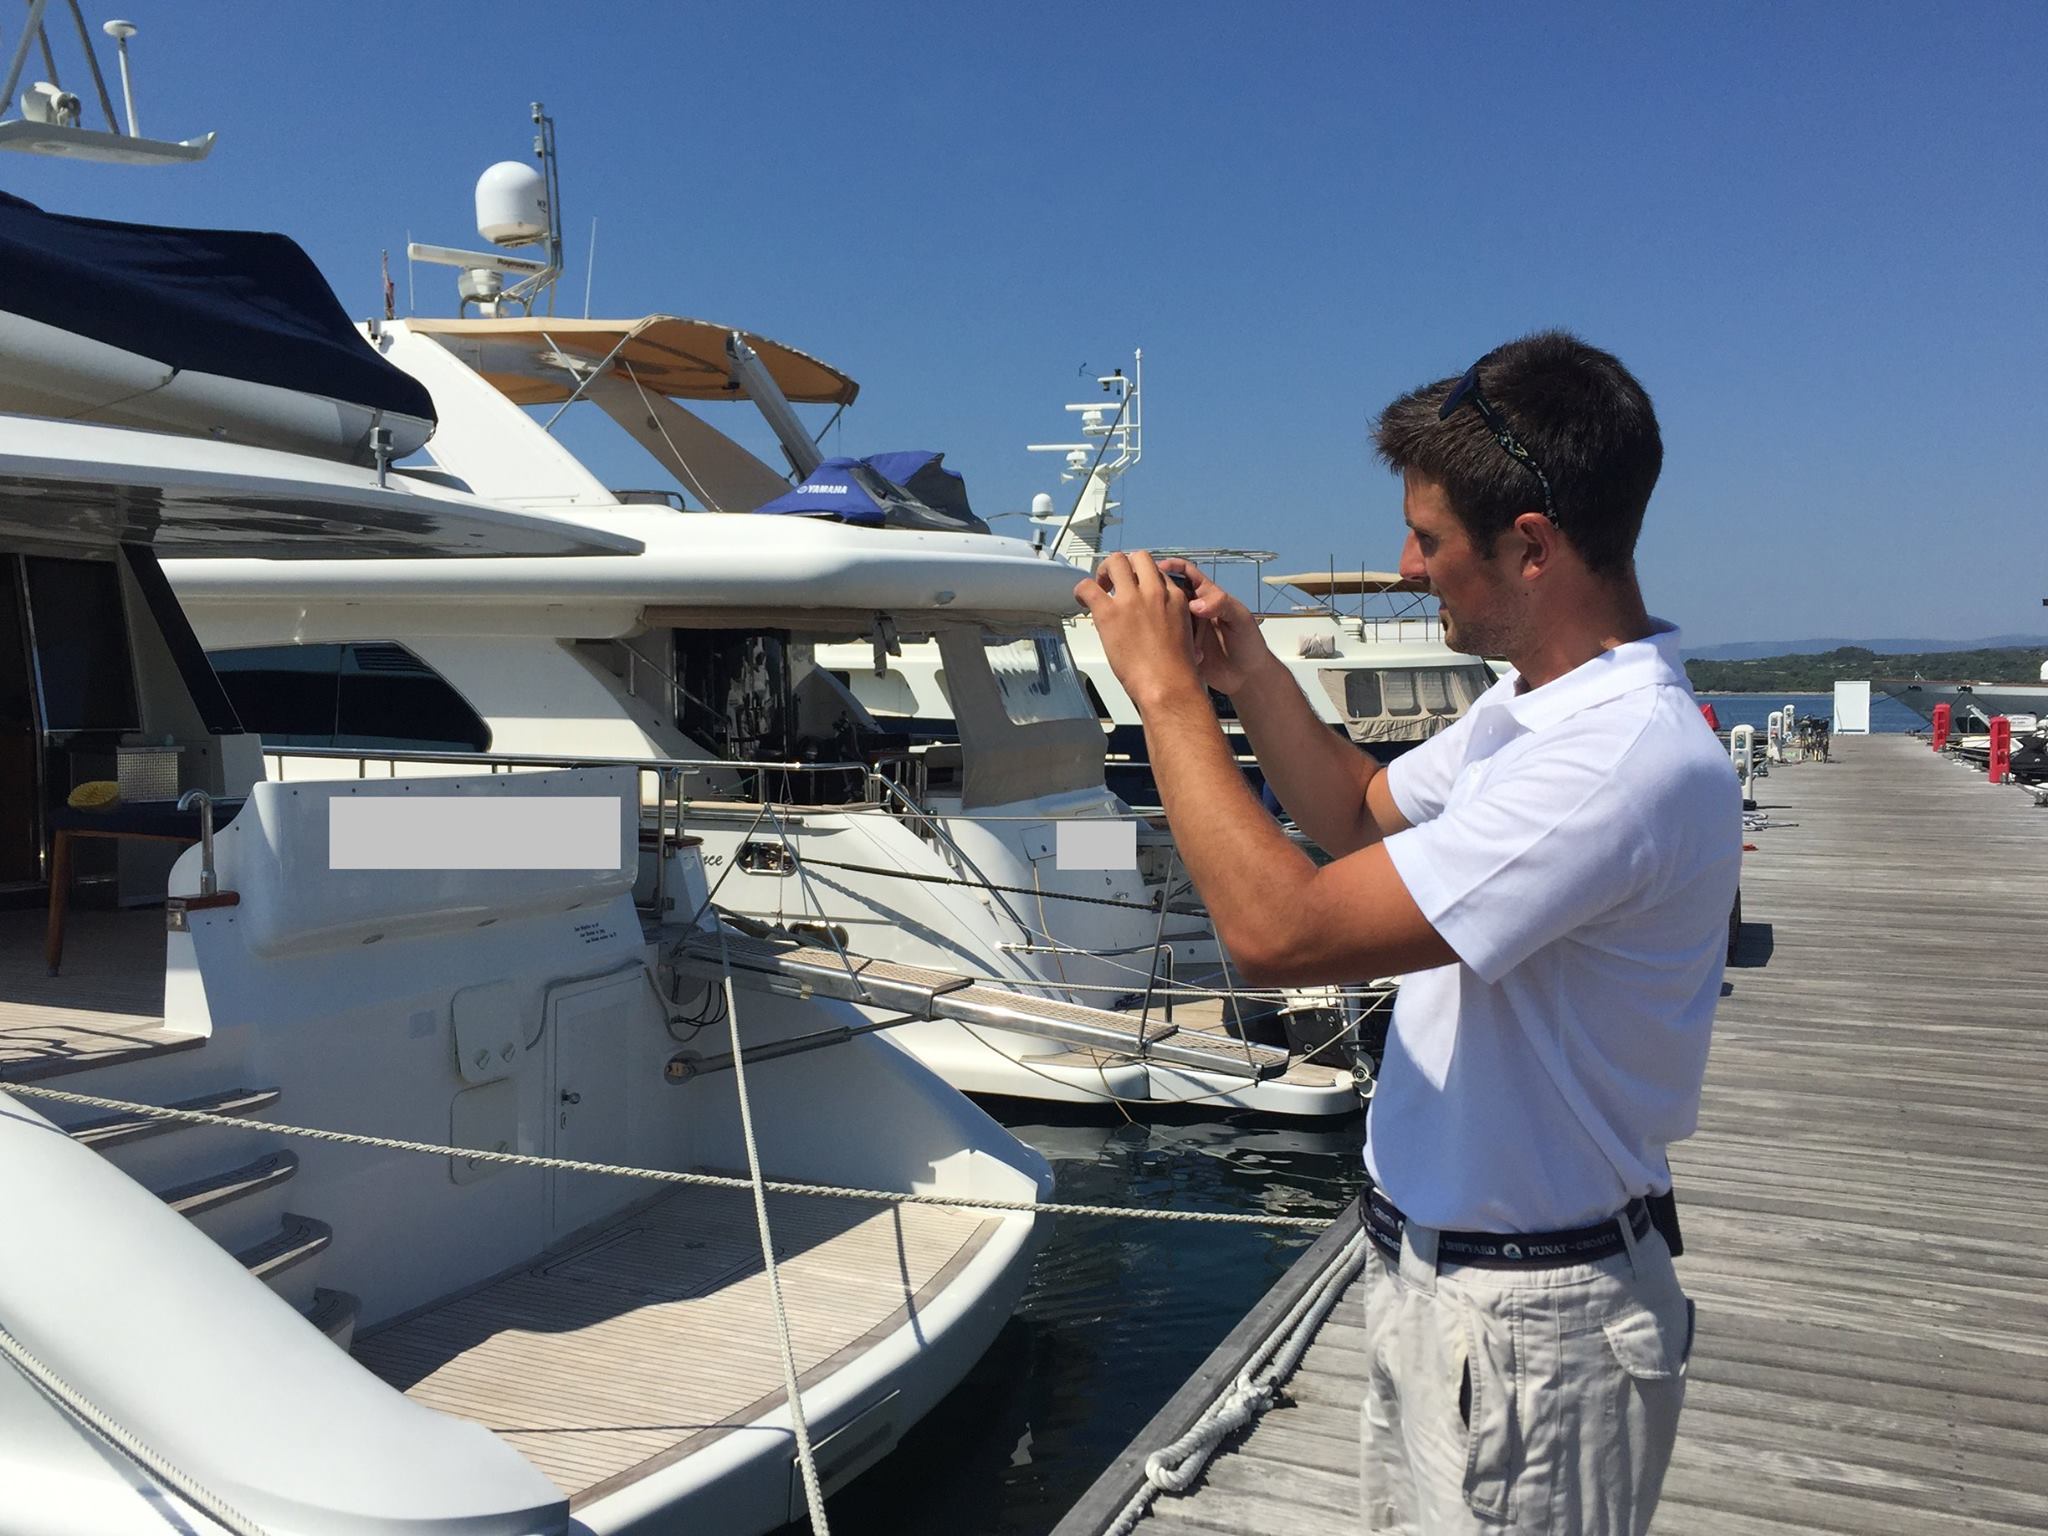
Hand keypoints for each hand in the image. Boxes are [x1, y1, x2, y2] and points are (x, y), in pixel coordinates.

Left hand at [1074, 550, 1202, 710]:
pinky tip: (1082, 600)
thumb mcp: (1184, 633)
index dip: (1143, 579)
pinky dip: (1081, 590)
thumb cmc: (1175, 670)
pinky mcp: (1110, 613)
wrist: (1167, 685)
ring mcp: (1131, 600)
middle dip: (1125, 566)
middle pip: (1139, 558)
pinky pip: (1087, 587)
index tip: (1134, 589)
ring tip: (1099, 588)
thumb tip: (1155, 621)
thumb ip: (1170, 618)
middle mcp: (1154, 592)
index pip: (1157, 572)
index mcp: (1175, 597)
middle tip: (1114, 582)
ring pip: (1116, 561)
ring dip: (1104, 571)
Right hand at [1155, 557, 1272, 695]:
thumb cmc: (1249, 643)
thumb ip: (1222, 604)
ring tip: (1151, 622)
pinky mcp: (1179, 648)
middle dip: (1155, 590)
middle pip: (1168, 593)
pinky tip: (1160, 645)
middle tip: (1145, 594)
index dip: (1172, 566)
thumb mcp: (1241, 618)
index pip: (1187, 574)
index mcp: (1207, 597)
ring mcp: (1184, 630)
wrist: (1247, 677)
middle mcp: (1192, 611)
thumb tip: (1196, 605)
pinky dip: (1161, 642)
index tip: (1159, 566)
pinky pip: (1165, 641)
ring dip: (1156, 618)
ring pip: (1162, 617)